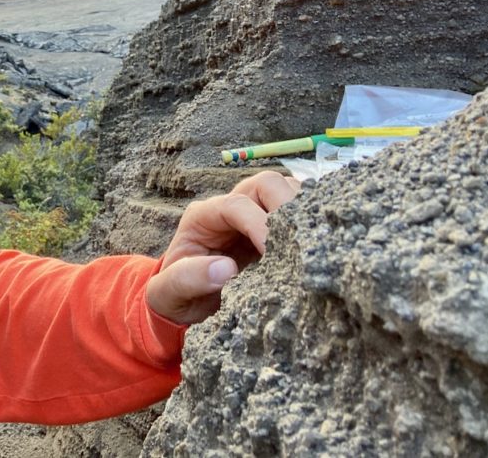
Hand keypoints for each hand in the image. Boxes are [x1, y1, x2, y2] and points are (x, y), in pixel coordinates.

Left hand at [145, 170, 299, 324]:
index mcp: (204, 216)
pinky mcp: (274, 231)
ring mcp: (255, 215)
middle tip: (302, 238)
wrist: (185, 303)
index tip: (273, 251)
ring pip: (286, 192)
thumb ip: (189, 278)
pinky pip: (297, 213)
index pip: (237, 205)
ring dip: (302, 210)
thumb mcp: (170, 290)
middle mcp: (231, 208)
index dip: (258, 224)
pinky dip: (309, 222)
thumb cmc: (176, 294)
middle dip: (287, 204)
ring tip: (313, 240)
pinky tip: (318, 243)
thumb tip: (226, 267)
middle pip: (266, 184)